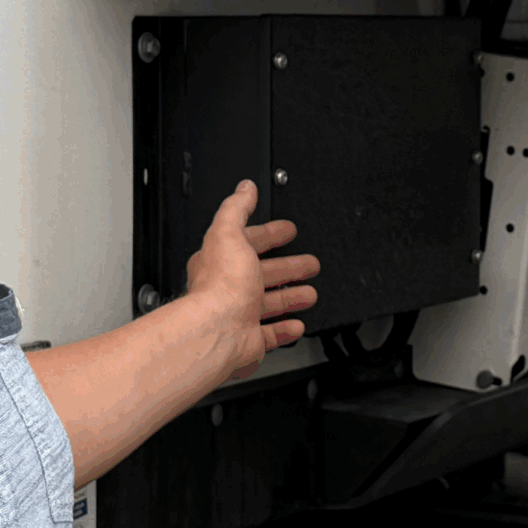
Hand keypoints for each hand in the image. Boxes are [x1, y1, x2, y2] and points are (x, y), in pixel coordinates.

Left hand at [183, 181, 320, 382]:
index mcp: (222, 259)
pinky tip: (297, 324)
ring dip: (291, 297)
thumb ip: (237, 208)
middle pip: (263, 273)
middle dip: (288, 267)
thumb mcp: (228, 233)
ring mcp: (240, 314)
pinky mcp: (249, 339)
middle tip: (309, 263)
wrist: (217, 331)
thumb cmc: (221, 286)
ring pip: (269, 303)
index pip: (249, 242)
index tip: (288, 231)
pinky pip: (270, 334)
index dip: (270, 235)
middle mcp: (229, 287)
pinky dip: (285, 329)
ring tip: (309, 293)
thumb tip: (244, 188)